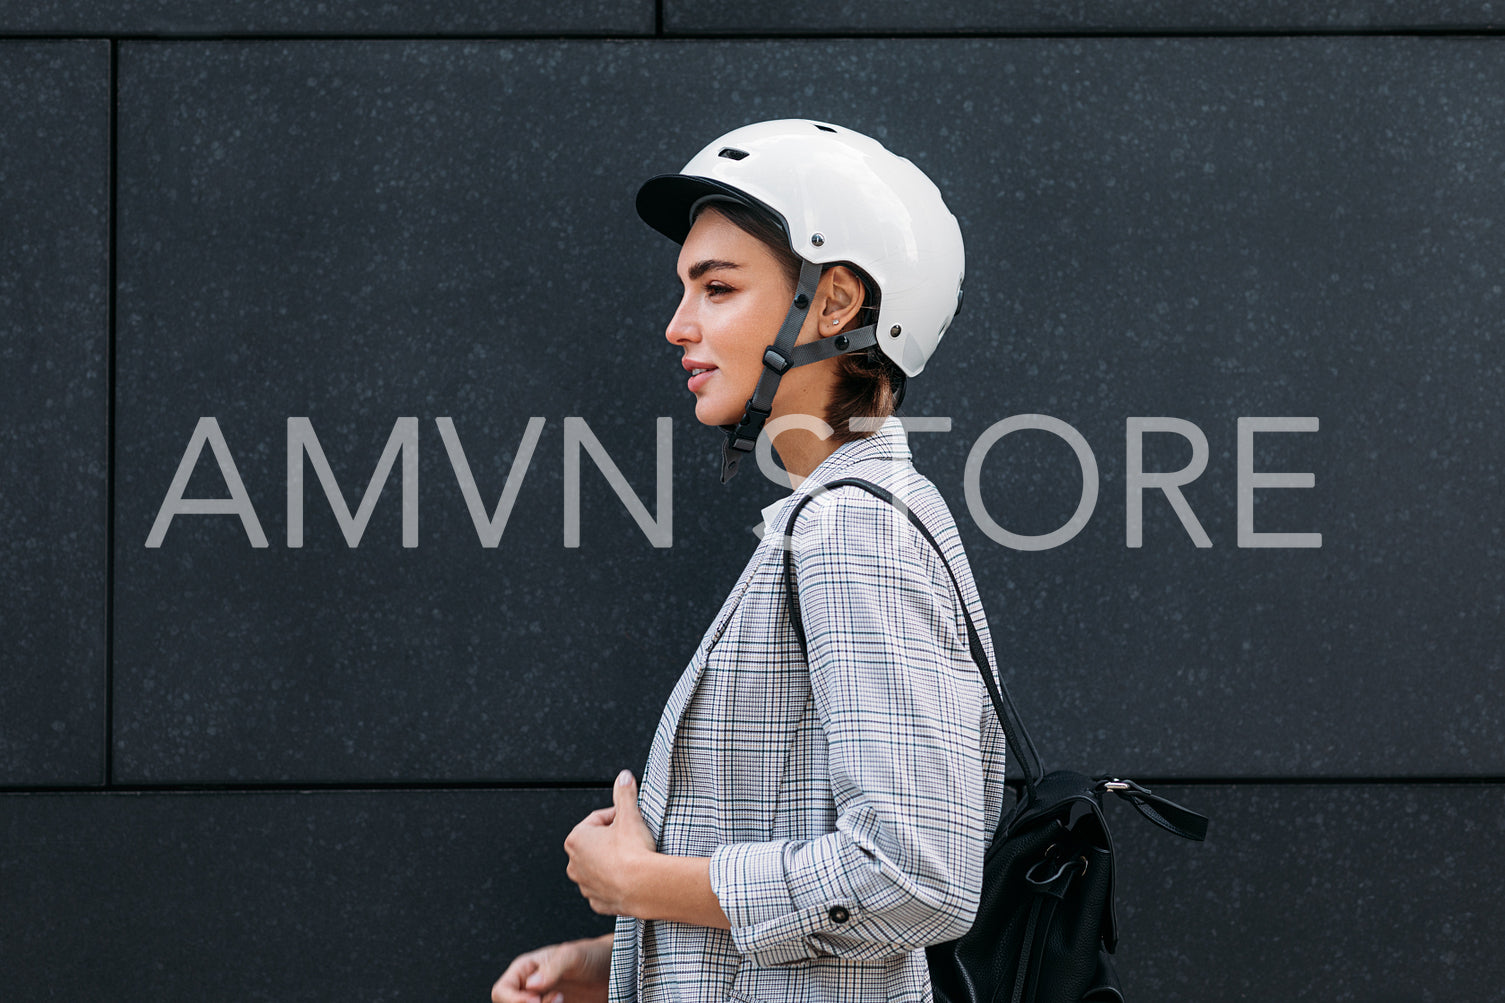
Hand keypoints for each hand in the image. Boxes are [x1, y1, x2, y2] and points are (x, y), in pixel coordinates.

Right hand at [490, 934, 611, 1002]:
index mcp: (524, 970)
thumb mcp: (573, 955)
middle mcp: (527, 989)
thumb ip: (553, 967)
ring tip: (562, 1001)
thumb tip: (531, 985)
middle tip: (558, 999)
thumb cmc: (592, 955)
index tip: (536, 1001)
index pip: (501, 991)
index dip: (513, 1000)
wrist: (613, 970)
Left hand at [564, 770, 656, 916]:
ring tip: (631, 858)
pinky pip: (605, 887)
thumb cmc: (633, 853)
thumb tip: (623, 777)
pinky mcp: (597, 902)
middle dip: (612, 839)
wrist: (645, 887)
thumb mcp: (629, 816)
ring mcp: (584, 885)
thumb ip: (624, 793)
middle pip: (597, 843)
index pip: (598, 819)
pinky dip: (615, 882)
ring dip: (612, 861)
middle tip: (632, 839)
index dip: (618, 817)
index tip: (630, 820)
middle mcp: (574, 863)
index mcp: (576, 839)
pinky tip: (628, 877)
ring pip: (599, 866)